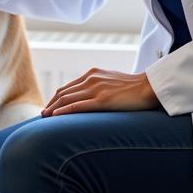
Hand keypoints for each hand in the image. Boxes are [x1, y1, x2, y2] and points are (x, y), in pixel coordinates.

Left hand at [42, 68, 159, 116]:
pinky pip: (77, 106)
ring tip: (45, 117)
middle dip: (51, 104)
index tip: (49, 107)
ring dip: (53, 109)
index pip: (67, 87)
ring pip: (67, 99)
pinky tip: (55, 116)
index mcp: (92, 74)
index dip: (56, 98)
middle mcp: (90, 79)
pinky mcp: (102, 100)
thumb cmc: (134, 87)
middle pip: (63, 93)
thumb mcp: (111, 82)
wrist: (150, 86)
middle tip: (43, 114)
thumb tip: (90, 97)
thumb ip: (99, 86)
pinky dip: (64, 111)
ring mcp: (96, 89)